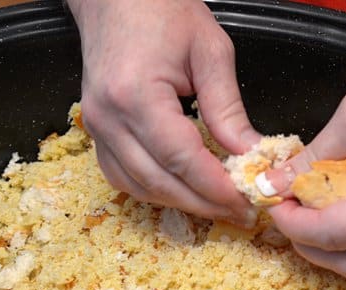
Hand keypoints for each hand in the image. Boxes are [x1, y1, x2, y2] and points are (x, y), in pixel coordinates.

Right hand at [67, 0, 259, 221]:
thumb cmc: (162, 10)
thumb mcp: (210, 51)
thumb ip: (228, 108)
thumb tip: (249, 154)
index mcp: (135, 94)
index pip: (180, 158)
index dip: (215, 187)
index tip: (247, 202)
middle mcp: (109, 117)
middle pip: (159, 182)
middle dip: (204, 204)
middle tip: (241, 214)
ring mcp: (96, 127)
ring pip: (139, 187)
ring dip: (181, 203)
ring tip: (219, 206)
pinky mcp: (95, 132)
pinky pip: (124, 176)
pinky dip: (156, 190)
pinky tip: (184, 190)